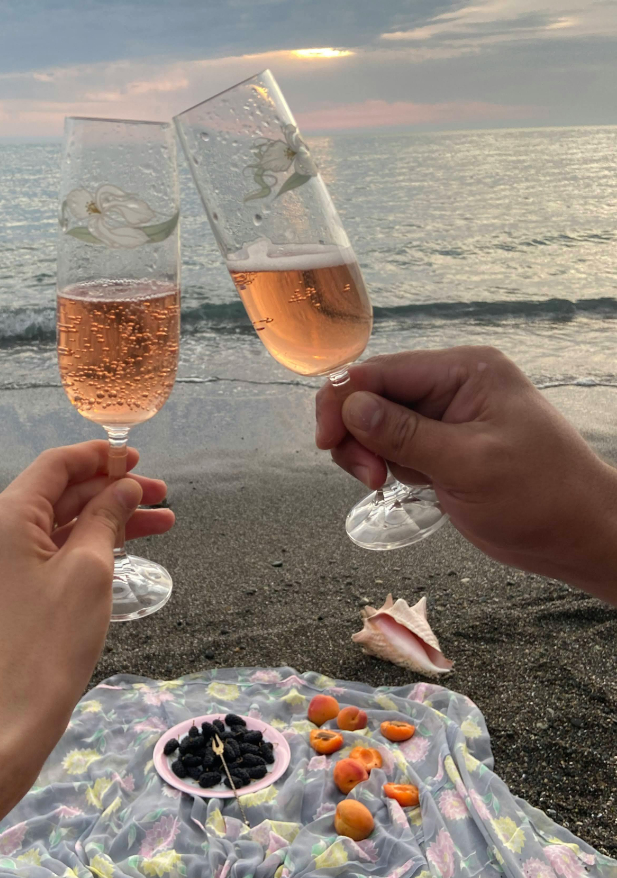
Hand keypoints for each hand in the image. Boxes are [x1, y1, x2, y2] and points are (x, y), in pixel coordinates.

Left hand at [0, 441, 174, 877]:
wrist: (9, 720)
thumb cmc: (51, 642)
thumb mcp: (89, 570)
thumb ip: (106, 516)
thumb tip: (124, 486)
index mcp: (5, 517)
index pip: (55, 466)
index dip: (100, 457)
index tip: (139, 459)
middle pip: (59, 493)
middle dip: (112, 491)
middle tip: (162, 496)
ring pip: (59, 524)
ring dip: (107, 519)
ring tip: (162, 523)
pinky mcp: (3, 588)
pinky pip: (49, 551)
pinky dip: (86, 546)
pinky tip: (126, 549)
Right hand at [316, 347, 616, 601]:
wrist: (579, 535)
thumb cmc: (540, 495)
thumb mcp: (469, 464)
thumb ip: (405, 434)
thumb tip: (349, 405)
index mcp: (463, 371)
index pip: (382, 372)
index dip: (343, 401)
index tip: (326, 443)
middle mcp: (451, 385)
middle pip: (373, 395)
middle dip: (357, 433)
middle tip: (369, 477)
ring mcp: (446, 416)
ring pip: (377, 423)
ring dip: (368, 453)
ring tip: (384, 484)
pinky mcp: (441, 446)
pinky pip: (394, 445)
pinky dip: (386, 464)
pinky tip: (403, 485)